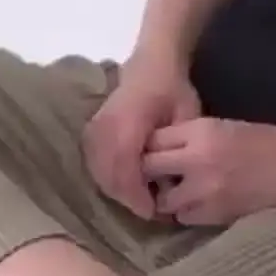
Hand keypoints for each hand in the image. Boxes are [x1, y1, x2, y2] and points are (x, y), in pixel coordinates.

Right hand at [83, 60, 201, 218]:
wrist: (151, 63)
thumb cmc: (173, 89)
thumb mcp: (186, 116)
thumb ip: (177, 150)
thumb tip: (169, 186)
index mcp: (129, 122)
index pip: (125, 169)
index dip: (136, 196)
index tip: (153, 211)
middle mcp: (105, 128)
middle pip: (108, 176)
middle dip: (128, 199)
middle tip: (149, 211)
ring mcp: (93, 130)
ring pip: (98, 174)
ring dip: (118, 192)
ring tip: (140, 199)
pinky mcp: (90, 134)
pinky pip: (93, 165)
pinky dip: (108, 180)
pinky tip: (127, 184)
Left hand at [143, 118, 275, 225]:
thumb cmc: (266, 143)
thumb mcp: (223, 127)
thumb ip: (188, 137)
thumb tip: (152, 150)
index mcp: (202, 131)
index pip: (153, 139)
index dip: (148, 147)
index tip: (148, 152)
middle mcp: (198, 160)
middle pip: (148, 168)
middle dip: (147, 173)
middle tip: (153, 175)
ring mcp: (205, 191)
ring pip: (163, 200)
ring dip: (166, 197)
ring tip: (178, 191)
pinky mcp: (215, 215)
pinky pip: (184, 217)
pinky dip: (186, 212)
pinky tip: (198, 204)